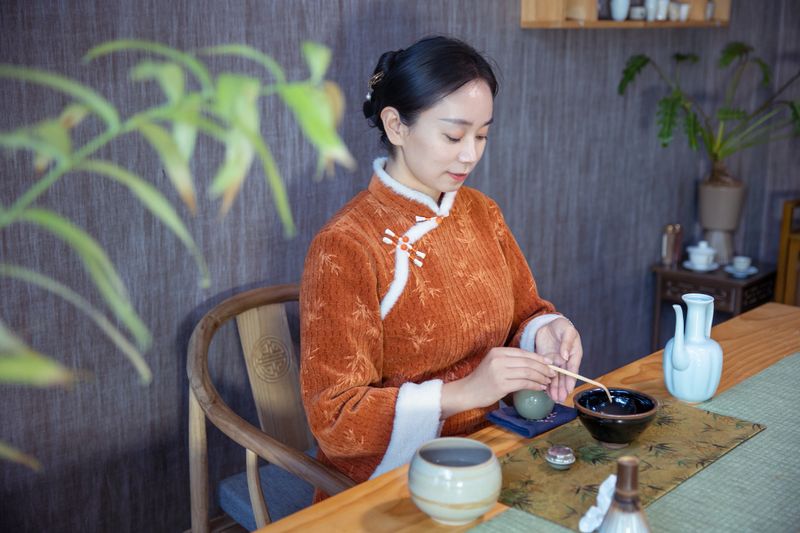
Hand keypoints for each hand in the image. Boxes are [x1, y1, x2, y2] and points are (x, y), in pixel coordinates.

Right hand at [440, 347, 555, 417]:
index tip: (549, 363)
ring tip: (548, 381)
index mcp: (497, 351)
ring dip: (541, 377)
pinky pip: (524, 383)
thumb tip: (534, 363)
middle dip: (543, 368)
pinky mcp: (501, 385)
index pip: (523, 352)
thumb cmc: (483, 379)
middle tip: (552, 373)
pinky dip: (535, 385)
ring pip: (527, 372)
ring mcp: (499, 372)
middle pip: (527, 362)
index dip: (538, 358)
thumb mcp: (494, 364)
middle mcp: (498, 359)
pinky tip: (540, 388)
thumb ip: (510, 361)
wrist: (467, 392)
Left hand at [535, 318, 582, 402]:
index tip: (569, 389)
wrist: (549, 324)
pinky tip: (545, 392)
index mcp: (573, 354)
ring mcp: (556, 363)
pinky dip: (546, 382)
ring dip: (555, 388)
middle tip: (560, 399)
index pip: (573, 369)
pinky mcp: (546, 362)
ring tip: (554, 399)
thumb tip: (565, 355)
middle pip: (564, 377)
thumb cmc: (562, 327)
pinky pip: (546, 374)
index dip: (571, 379)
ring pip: (556, 378)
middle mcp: (565, 361)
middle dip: (562, 388)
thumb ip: (567, 343)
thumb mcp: (567, 331)